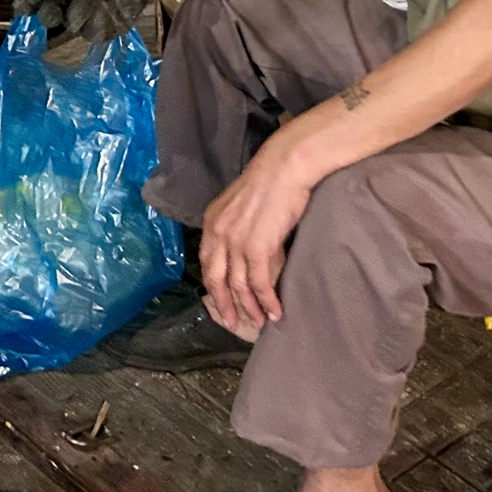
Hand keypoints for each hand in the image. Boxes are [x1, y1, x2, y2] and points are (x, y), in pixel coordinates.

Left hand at [199, 147, 311, 337]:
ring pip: (238, 286)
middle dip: (224, 304)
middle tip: (232, 322)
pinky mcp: (257, 248)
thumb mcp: (240, 205)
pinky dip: (266, 301)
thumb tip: (244, 248)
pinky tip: (275, 312)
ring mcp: (236, 242)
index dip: (213, 285)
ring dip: (249, 307)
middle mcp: (218, 234)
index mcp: (212, 223)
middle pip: (216, 279)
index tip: (220, 301)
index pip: (208, 262)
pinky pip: (259, 283)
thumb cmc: (269, 182)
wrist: (283, 168)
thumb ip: (236, 226)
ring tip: (258, 321)